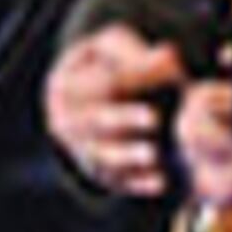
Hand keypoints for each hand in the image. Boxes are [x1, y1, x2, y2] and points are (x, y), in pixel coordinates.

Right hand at [45, 24, 188, 197]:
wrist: (91, 103)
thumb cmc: (107, 67)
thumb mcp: (114, 49)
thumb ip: (136, 52)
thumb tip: (168, 58)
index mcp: (63, 86)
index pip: (97, 83)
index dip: (129, 80)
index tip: (159, 78)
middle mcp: (63, 122)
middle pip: (95, 121)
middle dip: (124, 118)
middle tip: (155, 117)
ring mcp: (78, 151)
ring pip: (101, 156)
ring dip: (128, 156)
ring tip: (154, 154)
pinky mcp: (98, 175)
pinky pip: (117, 181)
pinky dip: (138, 183)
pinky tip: (160, 181)